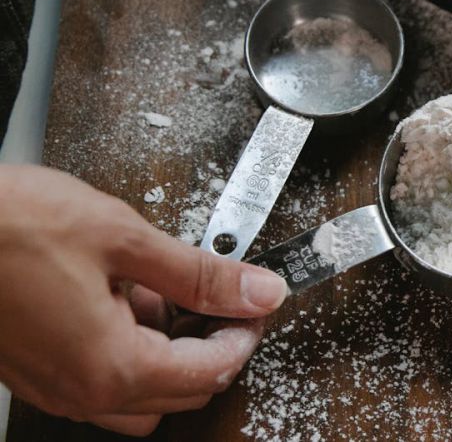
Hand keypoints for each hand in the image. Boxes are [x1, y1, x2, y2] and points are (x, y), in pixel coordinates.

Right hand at [0, 165, 287, 435]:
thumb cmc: (7, 226)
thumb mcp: (123, 239)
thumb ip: (201, 275)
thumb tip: (258, 291)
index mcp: (112, 366)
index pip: (213, 371)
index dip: (246, 333)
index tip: (257, 300)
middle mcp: (81, 391)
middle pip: (182, 392)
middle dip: (213, 345)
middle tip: (223, 294)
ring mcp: (53, 385)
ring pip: (141, 393)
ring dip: (170, 352)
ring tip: (168, 290)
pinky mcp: (34, 368)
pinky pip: (100, 377)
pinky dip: (129, 346)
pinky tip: (124, 291)